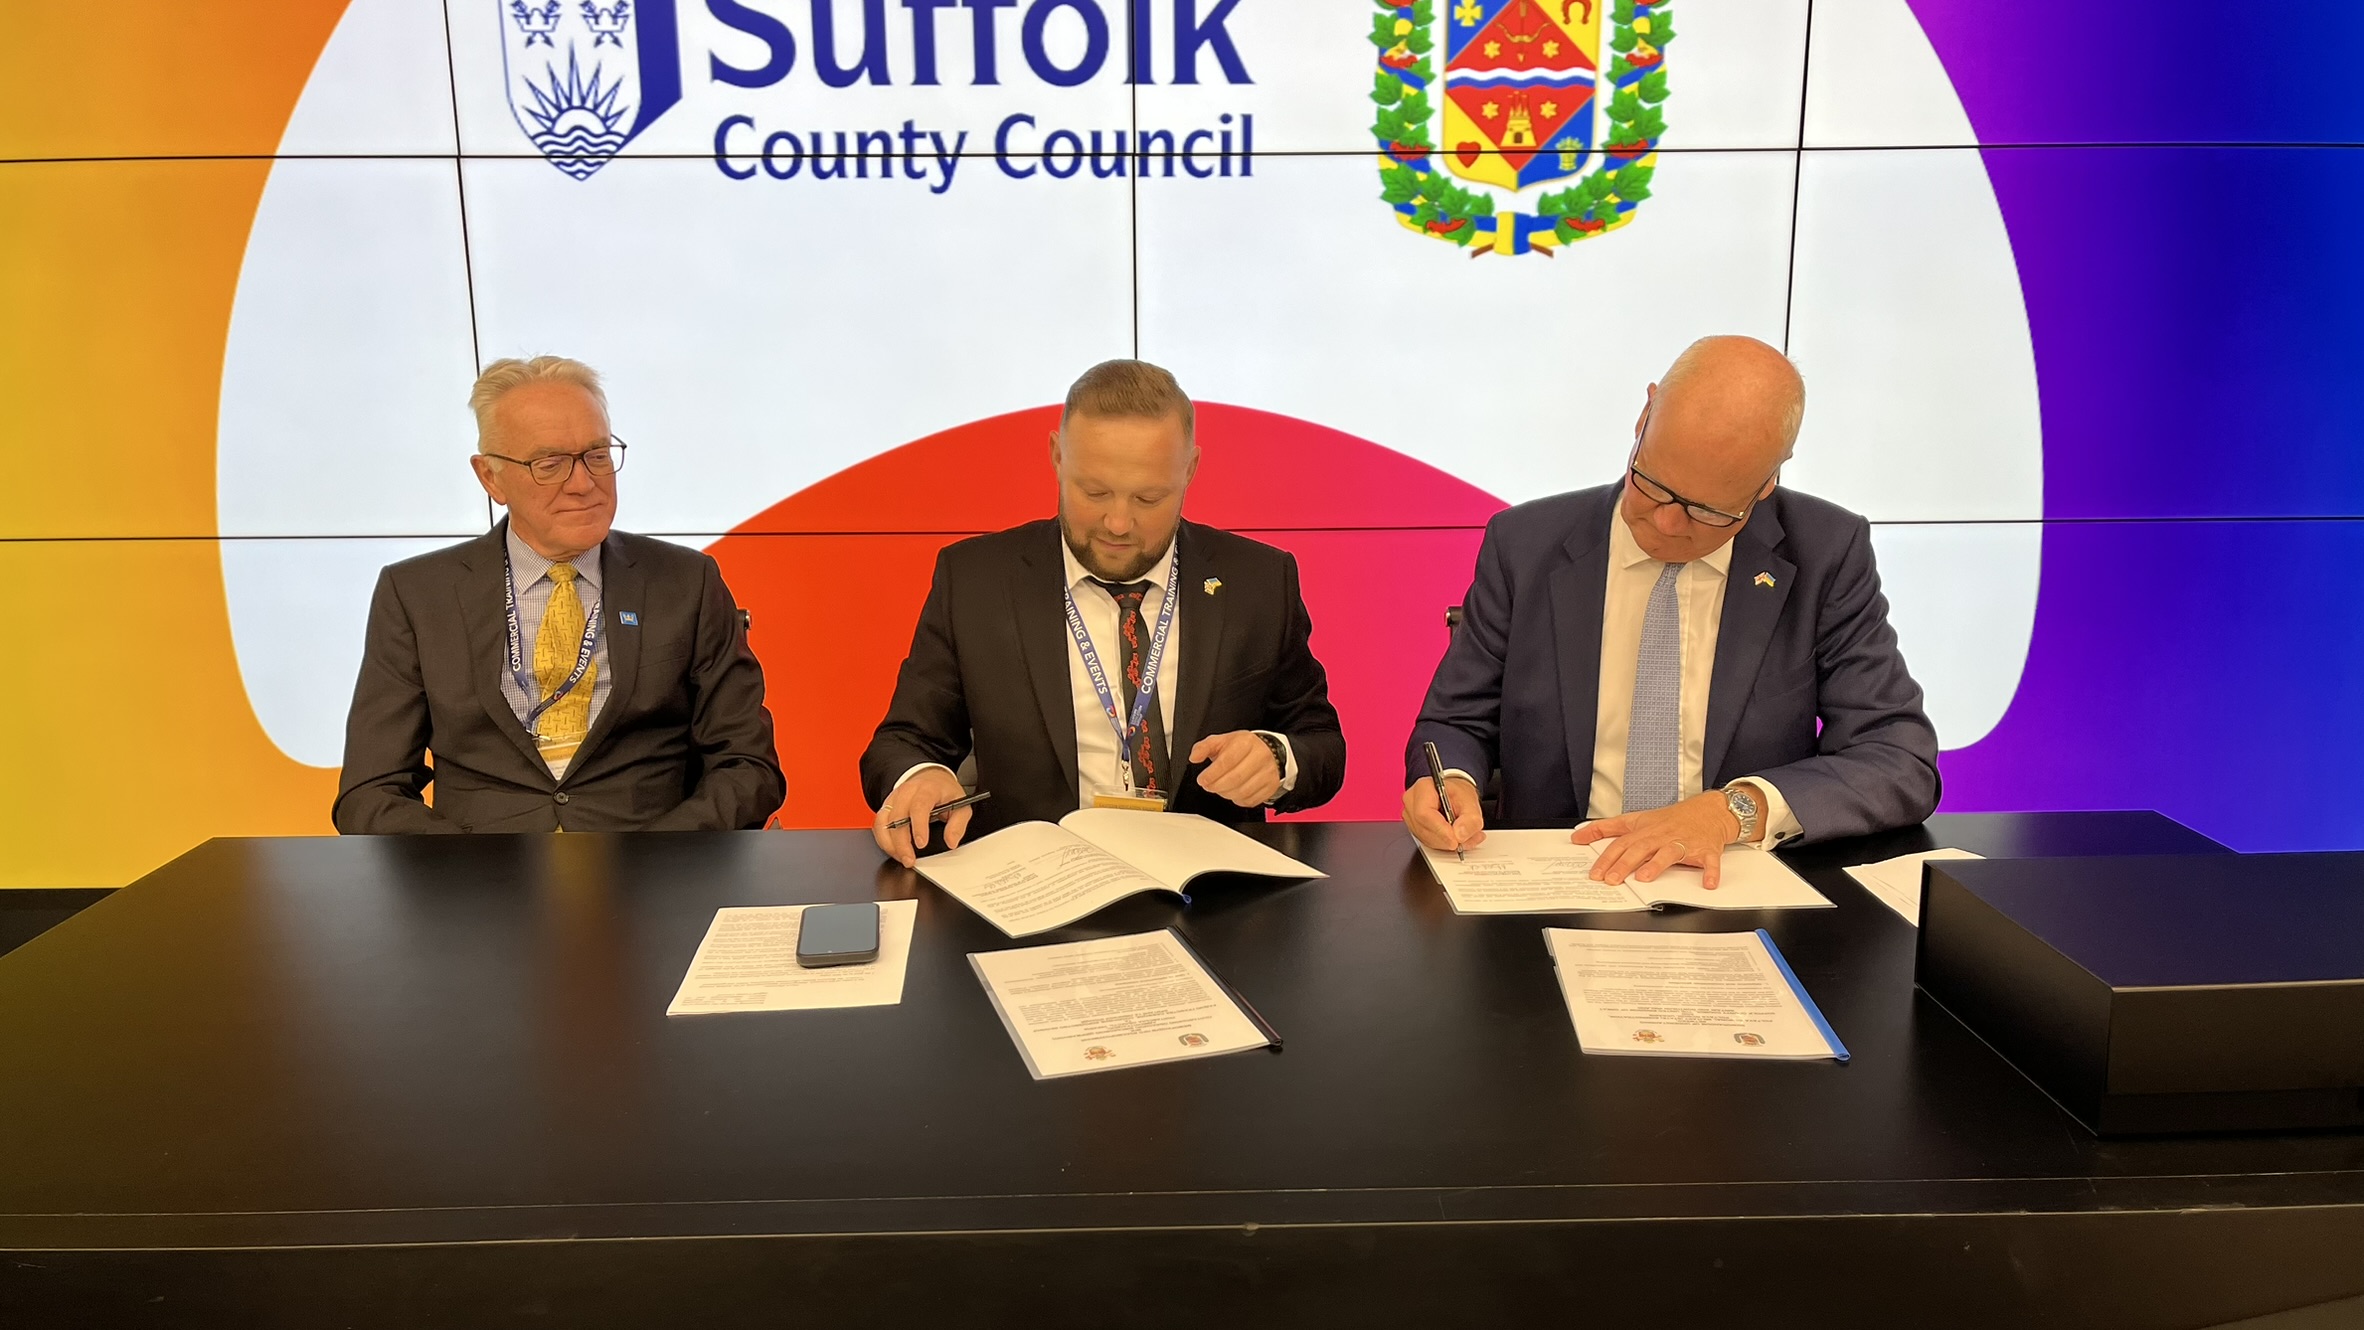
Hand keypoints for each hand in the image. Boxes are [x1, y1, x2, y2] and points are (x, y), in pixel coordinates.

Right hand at [871, 767, 973, 867]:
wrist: (930, 778)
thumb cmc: (943, 792)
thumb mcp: (960, 804)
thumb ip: (958, 824)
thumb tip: (951, 841)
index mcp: (927, 789)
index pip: (919, 806)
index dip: (918, 826)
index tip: (921, 844)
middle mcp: (907, 792)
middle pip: (897, 817)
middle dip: (901, 842)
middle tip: (909, 859)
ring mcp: (894, 799)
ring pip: (883, 822)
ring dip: (889, 843)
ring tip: (901, 857)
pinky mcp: (886, 806)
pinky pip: (879, 824)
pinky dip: (883, 840)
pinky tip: (894, 850)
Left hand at [1188, 731, 1284, 807]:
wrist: (1268, 750)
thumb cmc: (1242, 748)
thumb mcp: (1221, 741)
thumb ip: (1204, 747)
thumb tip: (1194, 757)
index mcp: (1246, 743)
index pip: (1227, 762)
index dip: (1212, 774)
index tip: (1203, 779)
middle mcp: (1260, 756)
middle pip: (1235, 779)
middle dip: (1217, 786)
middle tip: (1209, 785)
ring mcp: (1267, 772)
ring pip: (1242, 791)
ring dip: (1226, 794)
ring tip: (1221, 788)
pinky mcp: (1271, 786)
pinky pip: (1251, 800)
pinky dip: (1238, 800)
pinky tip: (1234, 792)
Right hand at [1401, 775, 1485, 852]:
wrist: (1454, 795)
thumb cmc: (1458, 795)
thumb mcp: (1471, 802)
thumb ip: (1471, 819)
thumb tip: (1460, 835)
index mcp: (1423, 788)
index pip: (1424, 813)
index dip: (1440, 830)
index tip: (1455, 840)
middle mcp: (1412, 801)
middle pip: (1423, 828)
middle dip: (1445, 839)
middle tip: (1463, 839)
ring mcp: (1410, 815)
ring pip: (1424, 838)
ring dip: (1444, 843)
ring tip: (1461, 836)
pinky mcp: (1413, 827)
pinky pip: (1425, 841)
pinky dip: (1441, 844)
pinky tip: (1451, 837)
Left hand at [1573, 792, 1741, 887]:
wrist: (1708, 811)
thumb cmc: (1670, 819)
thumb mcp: (1635, 819)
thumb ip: (1605, 828)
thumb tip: (1578, 836)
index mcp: (1645, 830)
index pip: (1622, 843)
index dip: (1607, 858)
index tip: (1595, 873)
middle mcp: (1662, 836)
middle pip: (1641, 848)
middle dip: (1625, 863)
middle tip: (1612, 880)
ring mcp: (1685, 842)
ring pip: (1670, 852)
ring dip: (1658, 865)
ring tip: (1645, 878)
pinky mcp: (1706, 850)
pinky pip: (1709, 861)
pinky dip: (1710, 872)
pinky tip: (1707, 883)